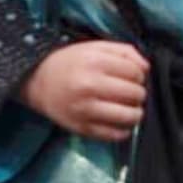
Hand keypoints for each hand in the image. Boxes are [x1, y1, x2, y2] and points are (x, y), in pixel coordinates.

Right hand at [19, 41, 147, 142]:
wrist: (36, 81)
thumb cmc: (69, 62)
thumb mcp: (94, 47)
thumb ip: (124, 51)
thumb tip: (146, 68)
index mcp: (94, 62)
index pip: (136, 72)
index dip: (138, 74)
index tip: (130, 76)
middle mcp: (90, 86)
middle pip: (136, 94)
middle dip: (137, 92)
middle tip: (127, 91)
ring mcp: (86, 110)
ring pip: (130, 116)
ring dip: (135, 112)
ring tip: (127, 107)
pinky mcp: (83, 128)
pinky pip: (116, 134)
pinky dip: (123, 129)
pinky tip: (117, 120)